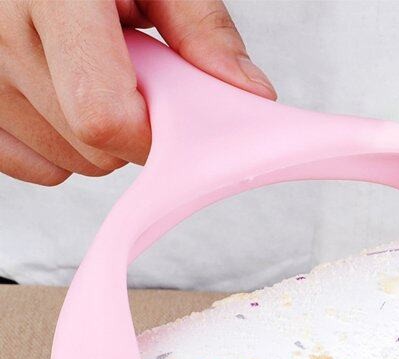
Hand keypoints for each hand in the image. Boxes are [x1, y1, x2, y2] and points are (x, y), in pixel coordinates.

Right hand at [0, 0, 275, 184]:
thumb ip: (202, 28)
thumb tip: (251, 94)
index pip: (103, 114)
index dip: (151, 134)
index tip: (173, 117)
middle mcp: (0, 38)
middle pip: (94, 148)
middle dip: (133, 132)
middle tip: (134, 80)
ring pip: (70, 162)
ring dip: (100, 140)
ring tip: (94, 75)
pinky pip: (35, 168)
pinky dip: (63, 149)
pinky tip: (66, 102)